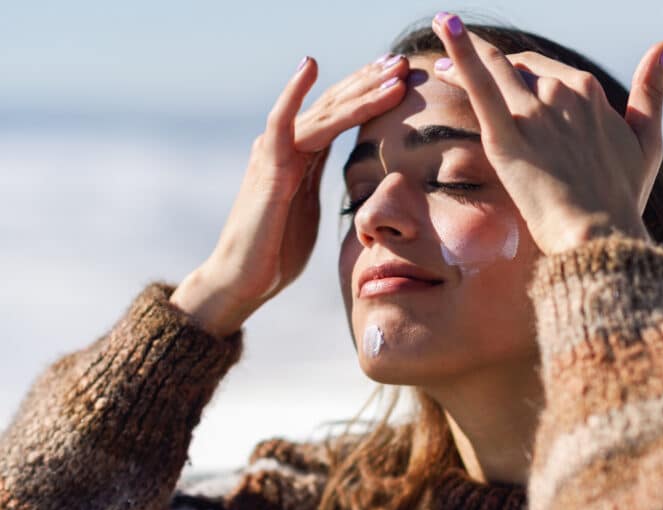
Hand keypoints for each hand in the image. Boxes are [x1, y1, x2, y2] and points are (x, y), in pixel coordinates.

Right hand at [171, 54, 409, 336]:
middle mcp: (288, 146)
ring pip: (323, 112)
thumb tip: (350, 181)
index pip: (341, 115)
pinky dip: (294, 93)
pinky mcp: (268, 169)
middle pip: (335, 104)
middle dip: (371, 82)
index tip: (401, 78)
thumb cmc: (276, 250)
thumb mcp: (309, 209)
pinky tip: (310, 66)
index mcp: (302, 156)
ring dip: (359, 90)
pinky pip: (281, 124)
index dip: (370, 94)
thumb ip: (321, 184)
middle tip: (403, 61)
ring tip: (391, 70)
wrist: (243, 280)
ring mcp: (275, 154)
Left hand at [430, 13, 662, 253]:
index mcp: (590, 92)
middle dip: (488, 60)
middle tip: (453, 61)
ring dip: (464, 50)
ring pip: (494, 69)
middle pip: (516, 68)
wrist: (600, 235)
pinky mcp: (506, 137)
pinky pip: (480, 85)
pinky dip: (461, 52)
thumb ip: (652, 92)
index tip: (502, 72)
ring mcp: (533, 113)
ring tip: (442, 33)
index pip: (546, 70)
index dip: (520, 69)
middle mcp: (562, 93)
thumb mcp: (647, 141)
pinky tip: (445, 25)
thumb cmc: (623, 198)